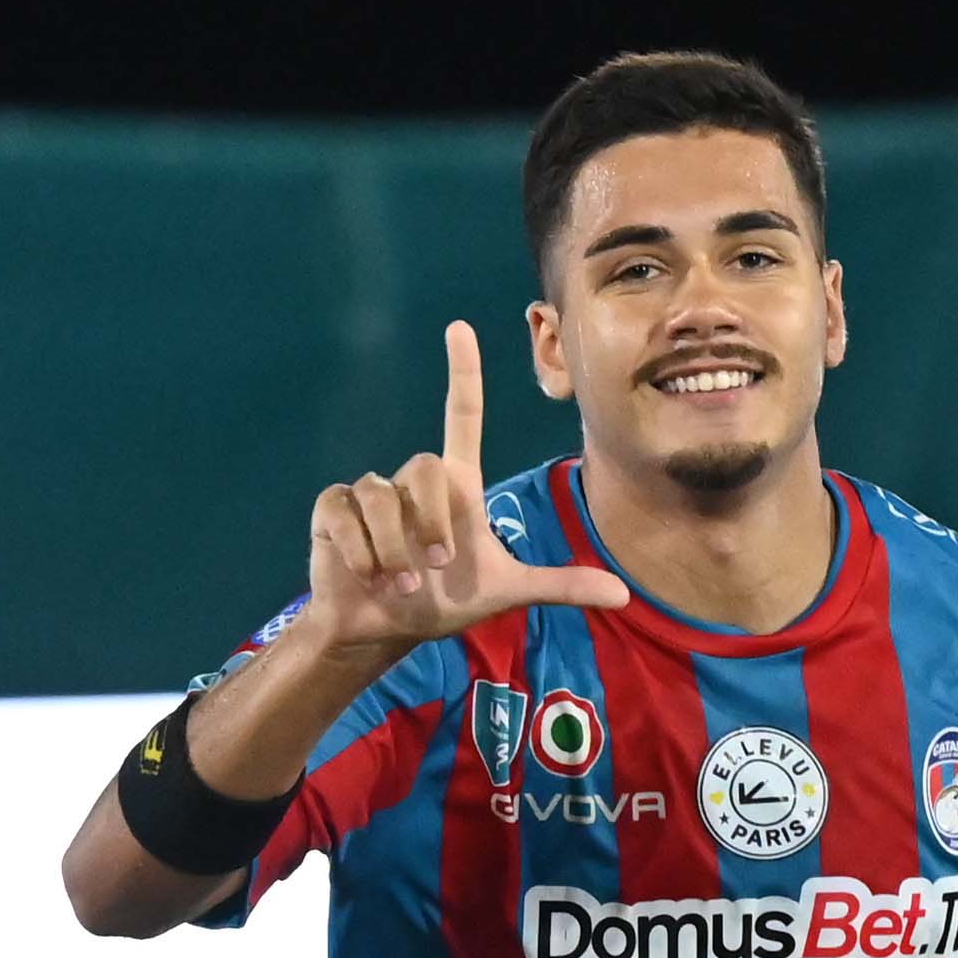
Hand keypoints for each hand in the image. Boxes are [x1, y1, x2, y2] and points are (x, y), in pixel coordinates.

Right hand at [303, 321, 629, 654]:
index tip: (460, 329)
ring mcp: (371, 492)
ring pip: (383, 497)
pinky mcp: (333, 510)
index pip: (461, 414)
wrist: (383, 629)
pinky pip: (344, 513)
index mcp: (458, 486)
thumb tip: (624, 593)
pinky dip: (359, 552)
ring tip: (398, 585)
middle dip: (431, 525)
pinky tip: (367, 576)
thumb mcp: (505, 592)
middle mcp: (415, 480)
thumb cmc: (442, 602)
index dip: (463, 372)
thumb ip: (561, 585)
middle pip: (426, 465)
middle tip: (432, 571)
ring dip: (394, 551)